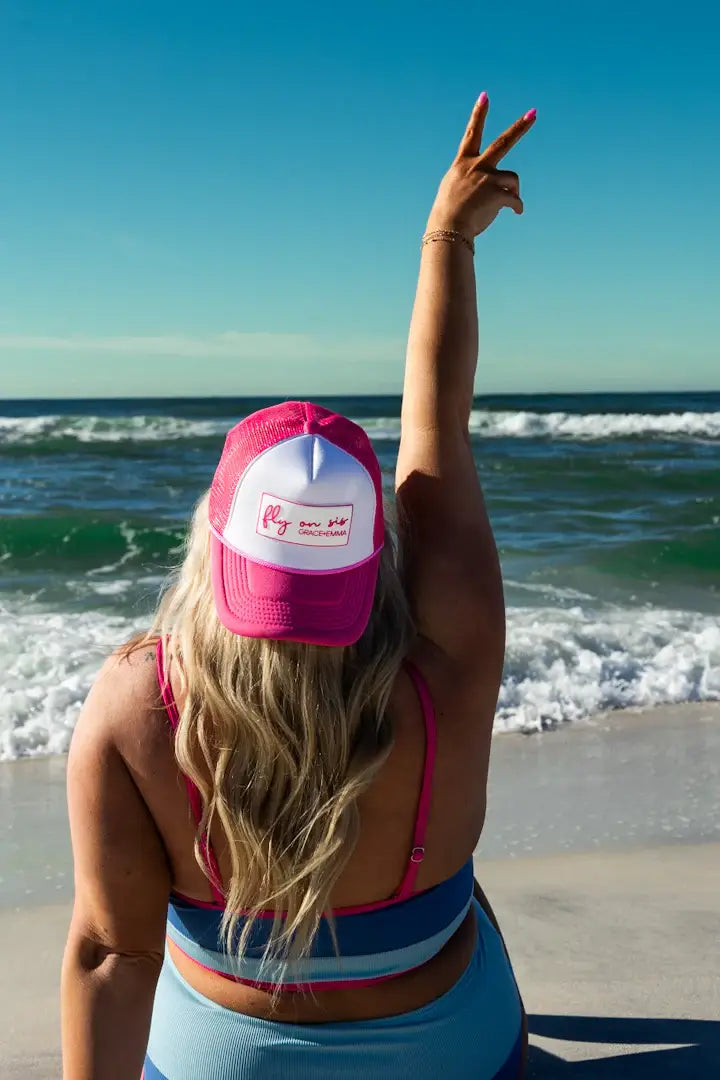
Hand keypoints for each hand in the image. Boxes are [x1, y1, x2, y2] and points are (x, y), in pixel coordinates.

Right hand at [426, 93, 535, 238]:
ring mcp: (487, 179)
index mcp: (463, 164)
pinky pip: (515, 199)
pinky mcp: (496, 193)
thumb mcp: (453, 192)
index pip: (472, 134)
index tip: (485, 96)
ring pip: (513, 178)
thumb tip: (486, 187)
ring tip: (512, 202)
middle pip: (503, 142)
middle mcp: (476, 166)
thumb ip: (469, 182)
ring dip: (514, 190)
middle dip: (520, 127)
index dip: (478, 114)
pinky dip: (517, 206)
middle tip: (533, 113)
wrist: (448, 229)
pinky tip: (517, 212)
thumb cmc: (448, 217)